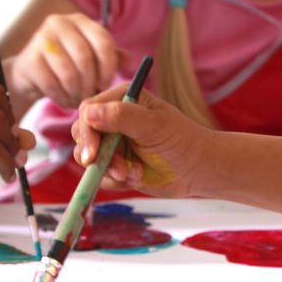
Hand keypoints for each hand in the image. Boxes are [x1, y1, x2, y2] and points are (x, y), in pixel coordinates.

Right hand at [11, 13, 118, 108]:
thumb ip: (110, 56)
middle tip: (91, 96)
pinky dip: (62, 98)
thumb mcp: (91, 56)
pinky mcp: (30, 59)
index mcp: (81, 21)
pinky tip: (65, 100)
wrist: (30, 72)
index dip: (109, 67)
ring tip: (79, 100)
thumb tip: (129, 59)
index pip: (103, 41)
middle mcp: (60, 24)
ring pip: (69, 73)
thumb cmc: (68, 64)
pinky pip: (52, 84)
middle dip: (91, 83)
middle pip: (85, 58)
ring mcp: (42, 39)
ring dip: (77, 93)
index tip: (106, 84)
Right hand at [70, 86, 208, 196]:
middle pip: (83, 135)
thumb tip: (88, 114)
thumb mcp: (153, 125)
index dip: (87, 133)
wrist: (197, 170)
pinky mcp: (115, 165)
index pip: (88, 112)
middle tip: (119, 171)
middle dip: (98, 156)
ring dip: (109, 170)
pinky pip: (100, 176)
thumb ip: (121, 117)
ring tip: (134, 174)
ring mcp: (113, 144)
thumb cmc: (180, 141)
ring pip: (89, 159)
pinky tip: (138, 177)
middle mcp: (113, 120)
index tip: (92, 154)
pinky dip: (116, 181)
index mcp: (121, 100)